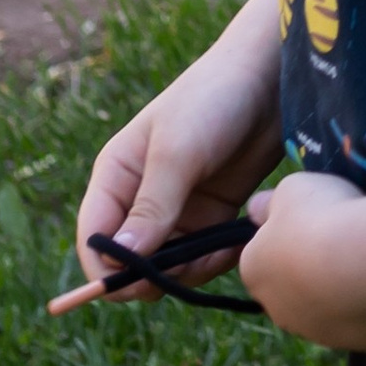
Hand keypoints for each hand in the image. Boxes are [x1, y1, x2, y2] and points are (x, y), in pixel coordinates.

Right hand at [55, 0, 282, 313]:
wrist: (271, 79)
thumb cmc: (212, 101)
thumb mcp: (177, 152)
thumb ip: (152, 205)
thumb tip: (120, 259)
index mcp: (116, 176)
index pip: (94, 235)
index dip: (103, 268)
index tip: (128, 286)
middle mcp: (141, 197)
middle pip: (130, 259)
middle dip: (149, 275)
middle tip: (179, 276)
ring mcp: (178, 208)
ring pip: (169, 265)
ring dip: (188, 272)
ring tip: (217, 253)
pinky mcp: (213, 214)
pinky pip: (204, 255)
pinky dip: (215, 261)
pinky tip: (235, 246)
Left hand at [236, 171, 365, 355]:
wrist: (363, 254)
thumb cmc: (320, 216)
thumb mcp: (289, 189)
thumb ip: (269, 203)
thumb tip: (257, 211)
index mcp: (254, 271)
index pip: (264, 258)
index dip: (289, 241)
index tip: (313, 225)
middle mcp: (277, 310)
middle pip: (293, 291)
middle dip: (311, 274)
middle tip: (340, 244)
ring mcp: (317, 332)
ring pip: (326, 311)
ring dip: (341, 293)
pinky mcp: (357, 343)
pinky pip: (364, 323)